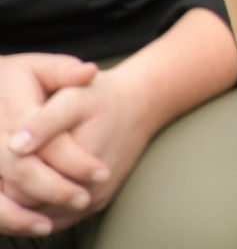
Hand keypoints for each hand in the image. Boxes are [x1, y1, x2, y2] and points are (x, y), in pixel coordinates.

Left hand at [0, 53, 157, 231]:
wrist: (142, 105)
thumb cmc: (104, 99)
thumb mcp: (74, 100)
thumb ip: (45, 123)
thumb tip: (15, 145)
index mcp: (80, 164)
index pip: (21, 190)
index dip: (5, 179)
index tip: (0, 166)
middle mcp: (90, 191)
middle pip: (30, 207)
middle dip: (11, 194)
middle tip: (2, 178)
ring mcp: (93, 200)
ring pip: (43, 217)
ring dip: (24, 207)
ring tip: (10, 185)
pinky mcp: (96, 203)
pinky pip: (59, 217)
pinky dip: (41, 210)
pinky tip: (28, 193)